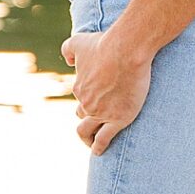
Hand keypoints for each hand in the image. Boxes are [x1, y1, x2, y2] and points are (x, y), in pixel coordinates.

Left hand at [61, 22, 155, 154]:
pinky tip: (100, 151)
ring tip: (92, 143)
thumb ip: (68, 49)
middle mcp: (86, 102)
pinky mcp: (117, 119)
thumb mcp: (79, 41)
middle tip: (94, 123)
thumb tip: (68, 61)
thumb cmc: (105, 44)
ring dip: (87, 139)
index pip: (80, 98)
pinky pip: (103, 139)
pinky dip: (99, 147)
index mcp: (79, 87)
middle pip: (82, 115)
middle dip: (87, 118)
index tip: (96, 99)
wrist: (126, 51)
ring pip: (86, 132)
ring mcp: (101, 112)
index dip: (87, 99)